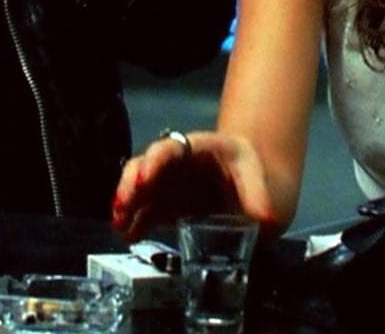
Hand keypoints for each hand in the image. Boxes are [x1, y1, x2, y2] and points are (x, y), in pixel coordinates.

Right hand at [111, 131, 276, 241]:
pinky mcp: (167, 208)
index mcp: (198, 148)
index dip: (155, 162)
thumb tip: (264, 218)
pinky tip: (128, 235)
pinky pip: (145, 214)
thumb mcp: (260, 178)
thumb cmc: (253, 172)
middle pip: (145, 166)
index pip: (171, 148)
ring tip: (120, 226)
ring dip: (126, 207)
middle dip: (130, 185)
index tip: (145, 179)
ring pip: (139, 191)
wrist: (256, 185)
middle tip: (123, 206)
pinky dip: (134, 224)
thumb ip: (259, 196)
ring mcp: (169, 186)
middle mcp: (176, 165)